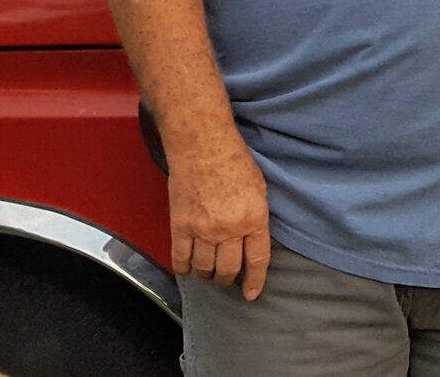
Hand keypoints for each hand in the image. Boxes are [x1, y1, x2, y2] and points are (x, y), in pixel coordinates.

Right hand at [168, 141, 271, 299]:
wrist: (202, 146)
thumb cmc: (234, 161)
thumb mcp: (260, 189)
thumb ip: (256, 217)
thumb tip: (252, 240)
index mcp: (254, 219)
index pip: (258, 260)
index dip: (255, 281)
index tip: (252, 293)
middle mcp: (229, 229)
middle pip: (229, 269)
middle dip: (229, 280)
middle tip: (228, 280)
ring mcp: (203, 229)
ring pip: (205, 268)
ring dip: (207, 276)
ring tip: (209, 275)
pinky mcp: (180, 226)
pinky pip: (180, 258)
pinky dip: (184, 269)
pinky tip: (188, 270)